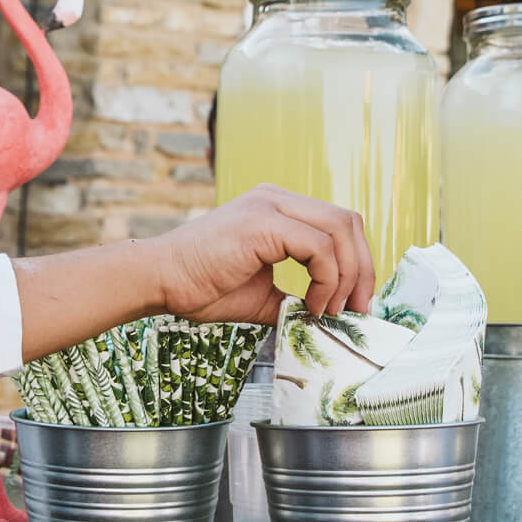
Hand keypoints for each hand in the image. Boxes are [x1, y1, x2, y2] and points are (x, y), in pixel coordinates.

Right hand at [154, 184, 372, 324]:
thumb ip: (296, 300)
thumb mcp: (262, 295)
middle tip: (357, 310)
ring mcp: (270, 205)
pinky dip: (327, 279)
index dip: (358, 264)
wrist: (158, 281)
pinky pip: (319, 247)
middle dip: (363, 269)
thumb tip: (329, 323)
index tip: (355, 305)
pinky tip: (312, 305)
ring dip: (347, 277)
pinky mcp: (262, 222)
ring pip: (341, 229)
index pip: (339, 224)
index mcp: (278, 210)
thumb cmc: (200, 286)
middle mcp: (277, 199)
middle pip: (348, 221)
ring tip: (329, 311)